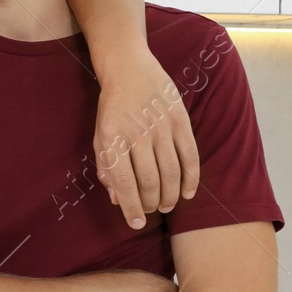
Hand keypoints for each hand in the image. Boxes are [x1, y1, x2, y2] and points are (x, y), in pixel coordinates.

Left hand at [92, 53, 199, 228]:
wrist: (128, 67)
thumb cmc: (112, 107)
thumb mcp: (100, 135)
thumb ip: (107, 167)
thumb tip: (117, 200)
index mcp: (113, 139)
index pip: (124, 183)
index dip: (132, 207)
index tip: (137, 223)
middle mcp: (137, 134)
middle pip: (150, 181)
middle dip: (152, 204)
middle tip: (153, 211)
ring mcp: (161, 126)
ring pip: (171, 172)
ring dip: (171, 196)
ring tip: (168, 205)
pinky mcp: (180, 120)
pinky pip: (190, 156)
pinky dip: (191, 178)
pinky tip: (188, 192)